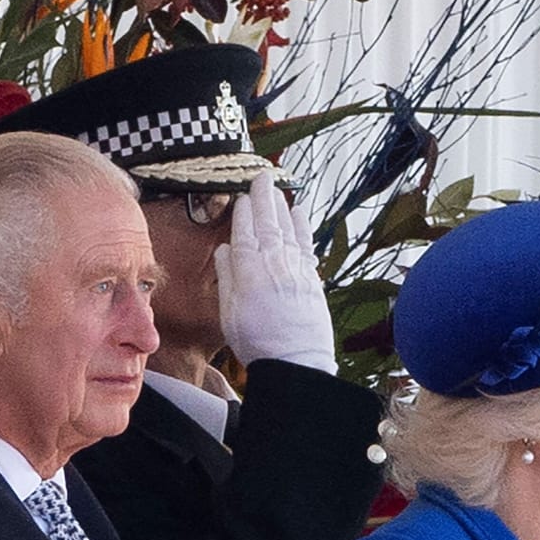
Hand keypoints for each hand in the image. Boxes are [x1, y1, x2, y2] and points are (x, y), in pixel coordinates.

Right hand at [213, 171, 337, 373]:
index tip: (241, 196)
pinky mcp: (313, 279)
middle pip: (268, 223)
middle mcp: (274, 263)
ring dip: (283, 207)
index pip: (244, 232)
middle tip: (263, 177)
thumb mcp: (229, 311)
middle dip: (264, 198)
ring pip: (289, 229)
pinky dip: (303, 226)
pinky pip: (306, 243)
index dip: (242, 213)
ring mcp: (297, 269)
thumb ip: (227, 276)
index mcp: (248, 269)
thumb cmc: (258, 342)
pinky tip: (301, 214)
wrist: (296, 361)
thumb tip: (225, 249)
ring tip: (279, 190)